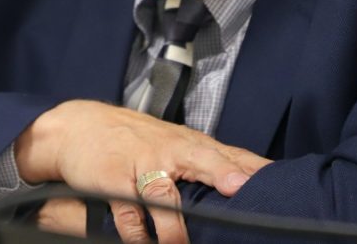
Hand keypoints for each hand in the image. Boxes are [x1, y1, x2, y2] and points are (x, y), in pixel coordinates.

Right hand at [15, 100, 270, 243]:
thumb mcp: (176, 142)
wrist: (78, 125)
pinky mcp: (112, 180)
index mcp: (189, 144)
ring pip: (163, 195)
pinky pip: (128, 213)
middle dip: (222, 174)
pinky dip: (138, 235)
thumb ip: (212, 160)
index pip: (229, 154)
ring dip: (177, 224)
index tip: (278, 180)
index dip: (252, 168)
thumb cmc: (135, 139)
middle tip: (240, 189)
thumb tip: (255, 180)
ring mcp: (140, 165)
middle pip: (202, 160)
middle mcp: (169, 151)